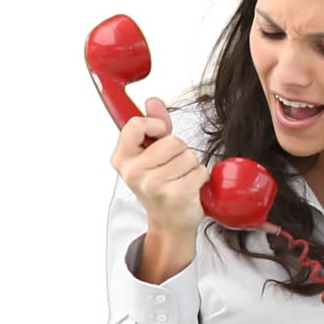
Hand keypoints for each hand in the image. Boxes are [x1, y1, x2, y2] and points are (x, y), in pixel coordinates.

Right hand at [110, 97, 210, 235]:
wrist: (170, 221)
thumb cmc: (160, 186)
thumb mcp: (150, 154)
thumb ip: (153, 125)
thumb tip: (152, 102)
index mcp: (122, 159)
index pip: (136, 125)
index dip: (155, 125)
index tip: (159, 134)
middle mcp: (134, 172)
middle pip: (172, 140)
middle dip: (180, 150)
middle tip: (173, 166)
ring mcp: (153, 185)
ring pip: (189, 155)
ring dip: (191, 165)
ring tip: (181, 178)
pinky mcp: (176, 195)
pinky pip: (200, 170)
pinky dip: (201, 177)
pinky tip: (190, 188)